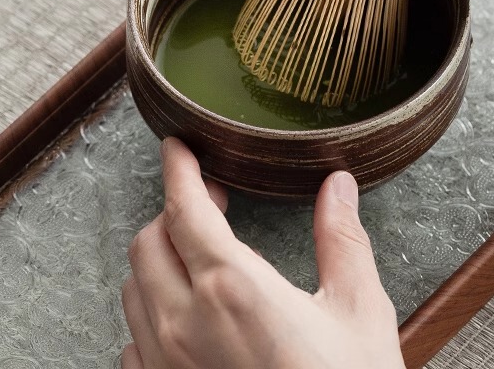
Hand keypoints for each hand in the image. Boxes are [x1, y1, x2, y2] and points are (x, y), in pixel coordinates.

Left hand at [121, 138, 404, 368]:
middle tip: (215, 201)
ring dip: (161, 257)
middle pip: (149, 240)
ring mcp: (165, 366)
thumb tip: (338, 184)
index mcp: (232, 288)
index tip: (177, 146)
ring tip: (202, 252)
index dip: (178, 169)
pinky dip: (152, 308)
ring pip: (135, 286)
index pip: (185, 207)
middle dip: (175, 210)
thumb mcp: (359, 314)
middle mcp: (184, 322)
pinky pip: (134, 337)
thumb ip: (342, 240)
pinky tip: (188, 312)